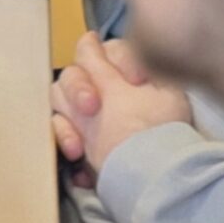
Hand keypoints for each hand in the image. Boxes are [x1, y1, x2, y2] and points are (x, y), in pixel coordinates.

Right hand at [50, 32, 192, 184]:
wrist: (158, 176)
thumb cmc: (164, 130)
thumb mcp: (167, 94)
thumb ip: (147, 63)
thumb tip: (137, 46)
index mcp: (120, 71)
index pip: (107, 49)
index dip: (119, 59)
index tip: (136, 81)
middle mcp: (97, 85)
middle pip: (75, 68)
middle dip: (79, 85)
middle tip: (93, 106)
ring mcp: (81, 110)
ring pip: (58, 93)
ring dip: (68, 111)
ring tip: (81, 136)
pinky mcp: (73, 133)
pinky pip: (56, 125)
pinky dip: (64, 138)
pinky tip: (77, 153)